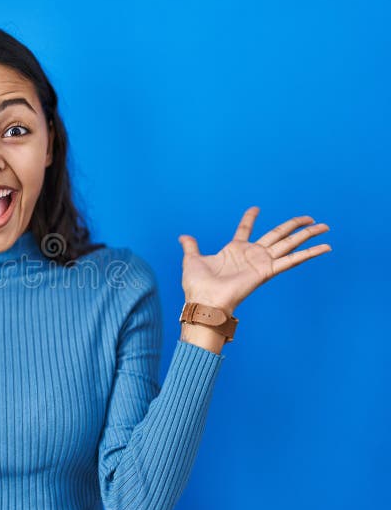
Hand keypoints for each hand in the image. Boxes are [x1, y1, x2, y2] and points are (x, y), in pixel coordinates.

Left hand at [178, 206, 331, 316]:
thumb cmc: (197, 285)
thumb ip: (191, 247)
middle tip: (310, 217)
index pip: (245, 229)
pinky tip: (325, 246)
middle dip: (294, 225)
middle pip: (277, 234)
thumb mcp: (192, 260)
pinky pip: (292, 260)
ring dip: (308, 235)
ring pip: (289, 244)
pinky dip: (309, 253)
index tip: (255, 208)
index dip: (250, 218)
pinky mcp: (267, 271)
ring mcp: (261, 262)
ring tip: (324, 226)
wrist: (204, 300)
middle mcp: (251, 255)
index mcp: (234, 250)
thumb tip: (183, 236)